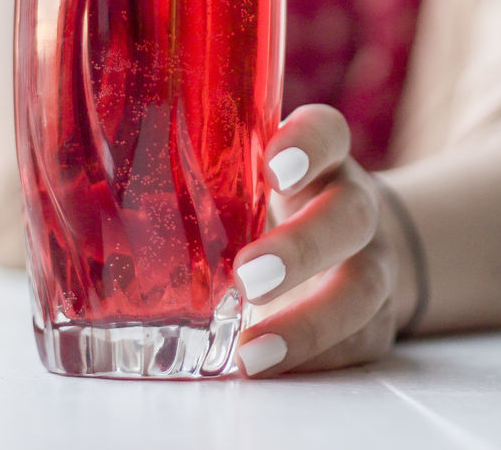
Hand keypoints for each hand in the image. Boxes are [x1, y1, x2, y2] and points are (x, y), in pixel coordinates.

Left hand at [233, 105, 420, 376]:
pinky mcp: (376, 319)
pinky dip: (317, 357)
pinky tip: (270, 366)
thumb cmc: (274, 202)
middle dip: (302, 248)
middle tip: (248, 275)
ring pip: (362, 288)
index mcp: (320, 157)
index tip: (274, 166)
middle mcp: (353, 203)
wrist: (342, 241)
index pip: (326, 133)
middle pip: (349, 215)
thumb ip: (211, 165)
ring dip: (308, 322)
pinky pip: (360, 341)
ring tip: (252, 349)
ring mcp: (373, 263)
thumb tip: (124, 168)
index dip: (307, 145)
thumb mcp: (248, 172)